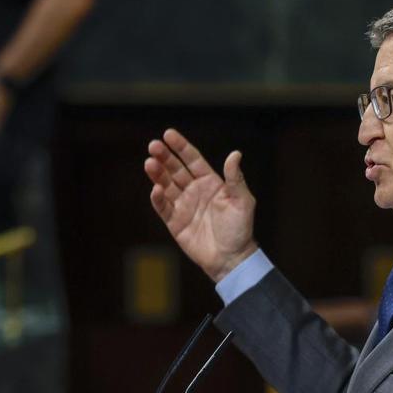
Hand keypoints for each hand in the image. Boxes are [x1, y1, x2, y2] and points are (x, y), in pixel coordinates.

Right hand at [144, 128, 256, 281]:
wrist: (232, 258)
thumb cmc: (240, 229)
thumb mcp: (242, 201)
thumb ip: (235, 178)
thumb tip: (235, 154)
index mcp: (211, 183)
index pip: (192, 160)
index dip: (180, 147)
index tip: (168, 134)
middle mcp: (195, 191)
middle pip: (175, 169)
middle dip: (164, 157)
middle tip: (153, 145)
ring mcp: (184, 206)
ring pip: (166, 185)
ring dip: (157, 174)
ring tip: (149, 163)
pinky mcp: (175, 222)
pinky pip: (163, 207)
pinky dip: (158, 198)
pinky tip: (155, 188)